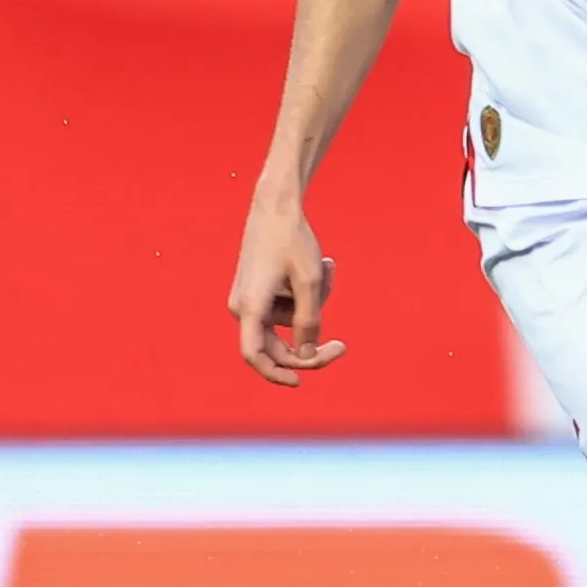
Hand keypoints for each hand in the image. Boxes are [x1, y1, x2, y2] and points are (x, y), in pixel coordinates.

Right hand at [228, 192, 342, 385]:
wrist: (276, 205)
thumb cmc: (292, 239)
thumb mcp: (310, 281)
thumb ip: (310, 321)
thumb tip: (306, 355)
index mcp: (251, 307)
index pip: (255, 355)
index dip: (274, 374)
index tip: (299, 381)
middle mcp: (244, 308)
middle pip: (277, 345)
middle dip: (310, 342)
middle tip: (342, 345)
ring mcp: (250, 300)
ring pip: (288, 322)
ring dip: (314, 304)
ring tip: (327, 268)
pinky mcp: (259, 291)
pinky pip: (285, 306)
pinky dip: (305, 293)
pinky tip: (320, 264)